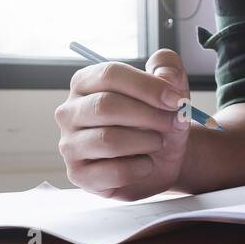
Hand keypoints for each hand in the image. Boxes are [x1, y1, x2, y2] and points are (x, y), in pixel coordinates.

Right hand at [55, 49, 193, 200]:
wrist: (162, 159)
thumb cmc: (157, 120)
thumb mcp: (169, 89)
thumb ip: (168, 68)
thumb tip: (167, 77)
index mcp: (85, 83)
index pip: (109, 75)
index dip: (147, 86)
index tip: (175, 99)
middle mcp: (70, 112)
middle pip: (105, 105)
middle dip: (148, 115)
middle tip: (175, 122)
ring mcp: (70, 145)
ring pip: (109, 140)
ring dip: (146, 141)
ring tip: (158, 142)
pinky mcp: (80, 175)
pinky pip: (114, 172)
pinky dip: (141, 168)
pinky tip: (147, 164)